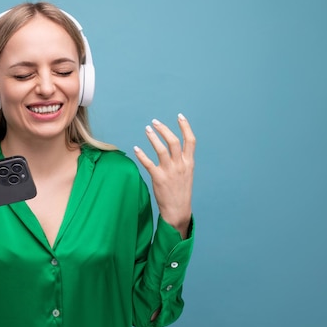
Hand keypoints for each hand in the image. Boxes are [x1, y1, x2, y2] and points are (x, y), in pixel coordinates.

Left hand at [134, 113, 194, 237]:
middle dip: (164, 129)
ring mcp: (170, 172)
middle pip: (174, 142)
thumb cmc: (181, 191)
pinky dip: (141, 155)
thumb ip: (183, 161)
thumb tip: (176, 148)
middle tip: (155, 122)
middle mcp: (181, 165)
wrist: (178, 210)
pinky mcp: (159, 178)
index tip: (180, 116)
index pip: (190, 141)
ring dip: (153, 138)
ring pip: (161, 150)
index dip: (185, 127)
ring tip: (147, 129)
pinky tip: (136, 149)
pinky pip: (148, 163)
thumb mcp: (187, 174)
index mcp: (189, 163)